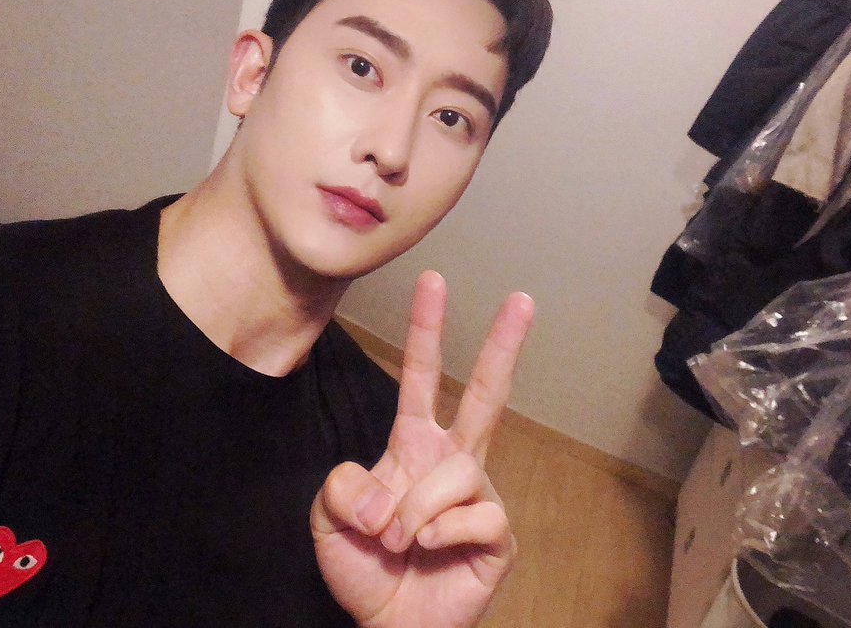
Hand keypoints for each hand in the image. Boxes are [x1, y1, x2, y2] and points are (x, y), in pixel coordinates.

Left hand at [311, 270, 533, 627]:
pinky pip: (474, 516)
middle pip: (485, 395)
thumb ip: (341, 487)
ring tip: (396, 539)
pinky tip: (427, 550)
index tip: (435, 281)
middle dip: (502, 346)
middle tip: (522, 299)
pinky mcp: (498, 535)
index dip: (426, 331)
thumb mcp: (329, 521)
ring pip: (459, 470)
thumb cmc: (364, 570)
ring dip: (416, 506)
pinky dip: (439, 533)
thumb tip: (381, 484)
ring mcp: (479, 497)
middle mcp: (452, 462)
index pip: (422, 378)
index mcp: (412, 446)